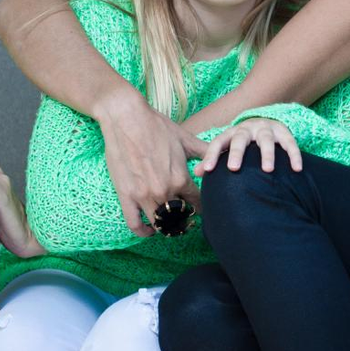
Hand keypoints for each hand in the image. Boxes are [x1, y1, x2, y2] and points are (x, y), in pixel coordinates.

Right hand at [98, 92, 206, 235]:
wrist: (127, 119)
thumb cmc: (157, 126)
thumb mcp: (185, 138)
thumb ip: (204, 151)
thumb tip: (222, 153)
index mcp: (180, 178)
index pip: (197, 203)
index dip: (201, 207)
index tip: (202, 209)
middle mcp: (164, 190)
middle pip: (179, 216)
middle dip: (185, 219)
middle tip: (186, 218)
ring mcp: (144, 195)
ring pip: (159, 223)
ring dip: (166, 226)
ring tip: (170, 224)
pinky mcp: (126, 196)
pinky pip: (134, 224)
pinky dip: (142, 231)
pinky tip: (148, 230)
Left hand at [195, 118, 302, 176]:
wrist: (264, 122)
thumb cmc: (242, 142)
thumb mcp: (228, 146)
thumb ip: (214, 157)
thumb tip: (197, 173)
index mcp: (232, 133)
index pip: (218, 142)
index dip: (211, 155)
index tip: (207, 171)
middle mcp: (248, 129)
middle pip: (240, 139)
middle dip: (237, 153)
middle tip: (233, 168)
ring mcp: (266, 129)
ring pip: (266, 139)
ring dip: (267, 154)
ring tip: (267, 170)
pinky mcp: (283, 132)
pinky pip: (290, 143)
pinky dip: (294, 155)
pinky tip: (297, 169)